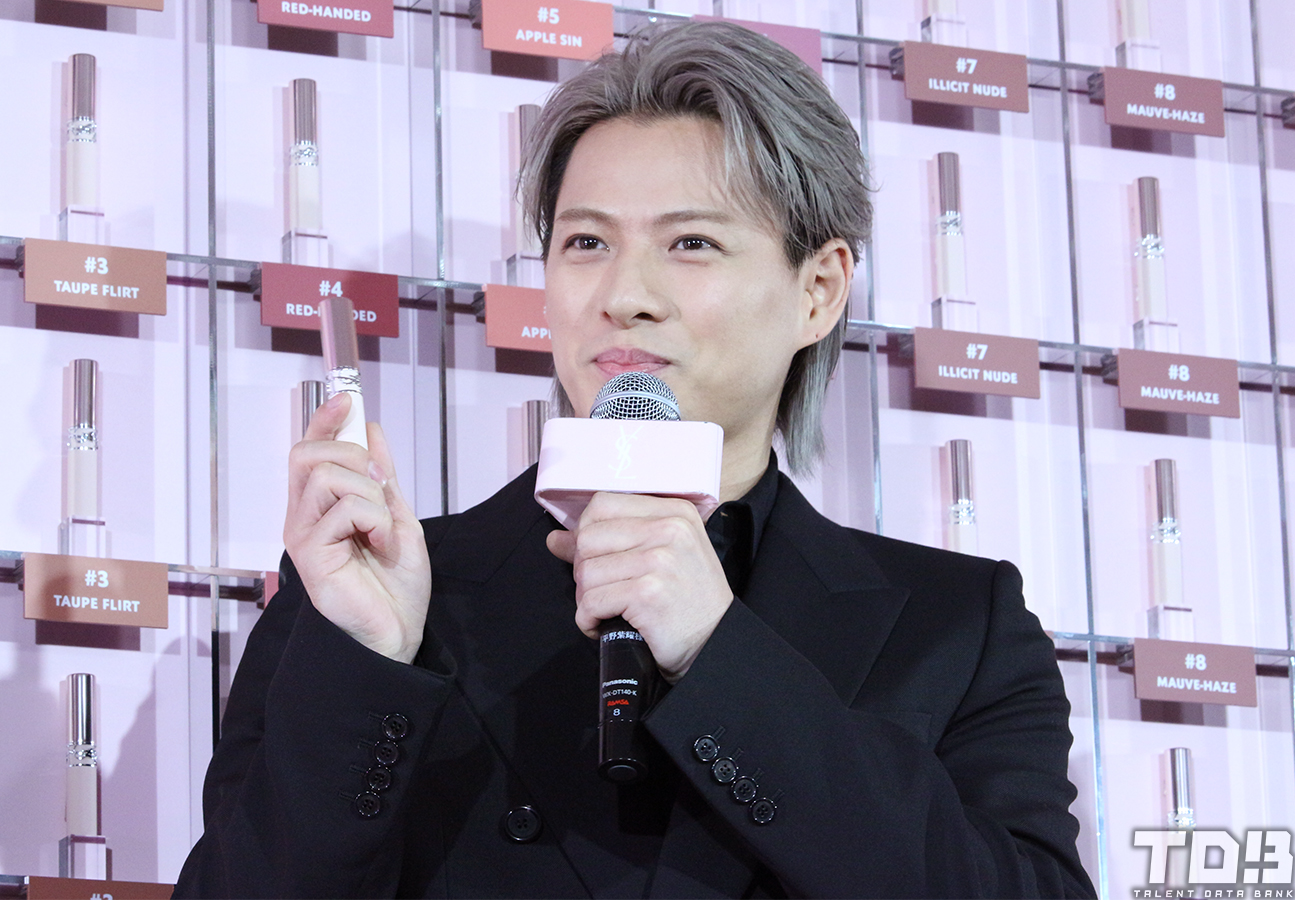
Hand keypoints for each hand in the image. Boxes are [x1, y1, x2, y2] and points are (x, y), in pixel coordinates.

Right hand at [284, 393, 430, 662]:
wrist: (396, 634)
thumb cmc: (393, 587)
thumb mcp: (396, 519)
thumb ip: (381, 479)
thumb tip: (372, 430)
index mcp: (321, 507)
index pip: (310, 450)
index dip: (324, 420)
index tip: (346, 397)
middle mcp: (303, 517)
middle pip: (308, 453)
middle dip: (353, 456)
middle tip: (381, 489)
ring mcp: (303, 535)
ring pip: (326, 475)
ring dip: (369, 493)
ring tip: (383, 526)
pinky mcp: (310, 554)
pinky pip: (341, 509)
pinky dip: (373, 518)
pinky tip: (381, 543)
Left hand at [546, 492, 732, 682]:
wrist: (716, 644)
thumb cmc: (688, 601)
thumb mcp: (659, 557)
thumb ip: (610, 541)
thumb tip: (556, 539)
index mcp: (674, 512)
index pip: (602, 504)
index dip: (586, 534)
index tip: (597, 560)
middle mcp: (669, 529)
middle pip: (588, 538)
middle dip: (585, 571)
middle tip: (604, 593)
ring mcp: (659, 560)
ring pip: (586, 572)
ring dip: (587, 600)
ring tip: (608, 611)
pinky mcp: (647, 593)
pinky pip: (591, 602)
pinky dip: (589, 620)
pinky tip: (606, 626)